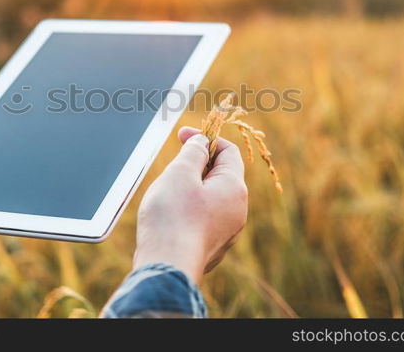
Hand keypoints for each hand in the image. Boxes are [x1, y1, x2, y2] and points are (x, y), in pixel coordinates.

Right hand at [133, 126, 247, 284]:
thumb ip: (194, 152)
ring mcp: (226, 232)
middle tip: (171, 166)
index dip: (206, 138)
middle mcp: (237, 211)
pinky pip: (203, 219)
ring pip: (210, 198)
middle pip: (220, 175)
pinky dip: (188, 210)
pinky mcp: (211, 248)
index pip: (228, 151)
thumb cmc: (172, 217)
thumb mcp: (180, 173)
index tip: (182, 136)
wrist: (167, 267)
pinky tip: (168, 217)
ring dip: (189, 188)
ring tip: (166, 193)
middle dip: (195, 164)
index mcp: (234, 188)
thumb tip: (202, 143)